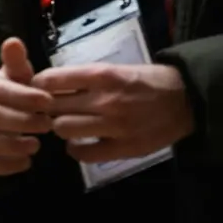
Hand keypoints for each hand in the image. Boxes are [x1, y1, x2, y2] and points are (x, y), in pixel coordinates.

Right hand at [0, 38, 54, 176]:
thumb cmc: (13, 94)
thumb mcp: (17, 77)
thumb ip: (17, 63)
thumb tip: (13, 40)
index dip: (24, 97)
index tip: (49, 102)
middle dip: (22, 122)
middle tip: (47, 125)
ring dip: (11, 145)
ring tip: (36, 146)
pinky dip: (3, 166)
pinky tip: (25, 162)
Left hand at [33, 63, 193, 163]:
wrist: (184, 99)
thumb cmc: (144, 80)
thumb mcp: (113, 68)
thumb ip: (84, 77)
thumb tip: (49, 83)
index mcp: (101, 75)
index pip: (52, 80)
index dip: (38, 85)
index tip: (37, 89)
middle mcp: (105, 100)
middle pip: (53, 106)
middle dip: (45, 108)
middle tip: (47, 109)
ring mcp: (115, 125)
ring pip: (64, 129)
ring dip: (60, 127)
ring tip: (65, 124)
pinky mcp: (125, 148)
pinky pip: (85, 154)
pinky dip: (76, 150)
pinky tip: (79, 144)